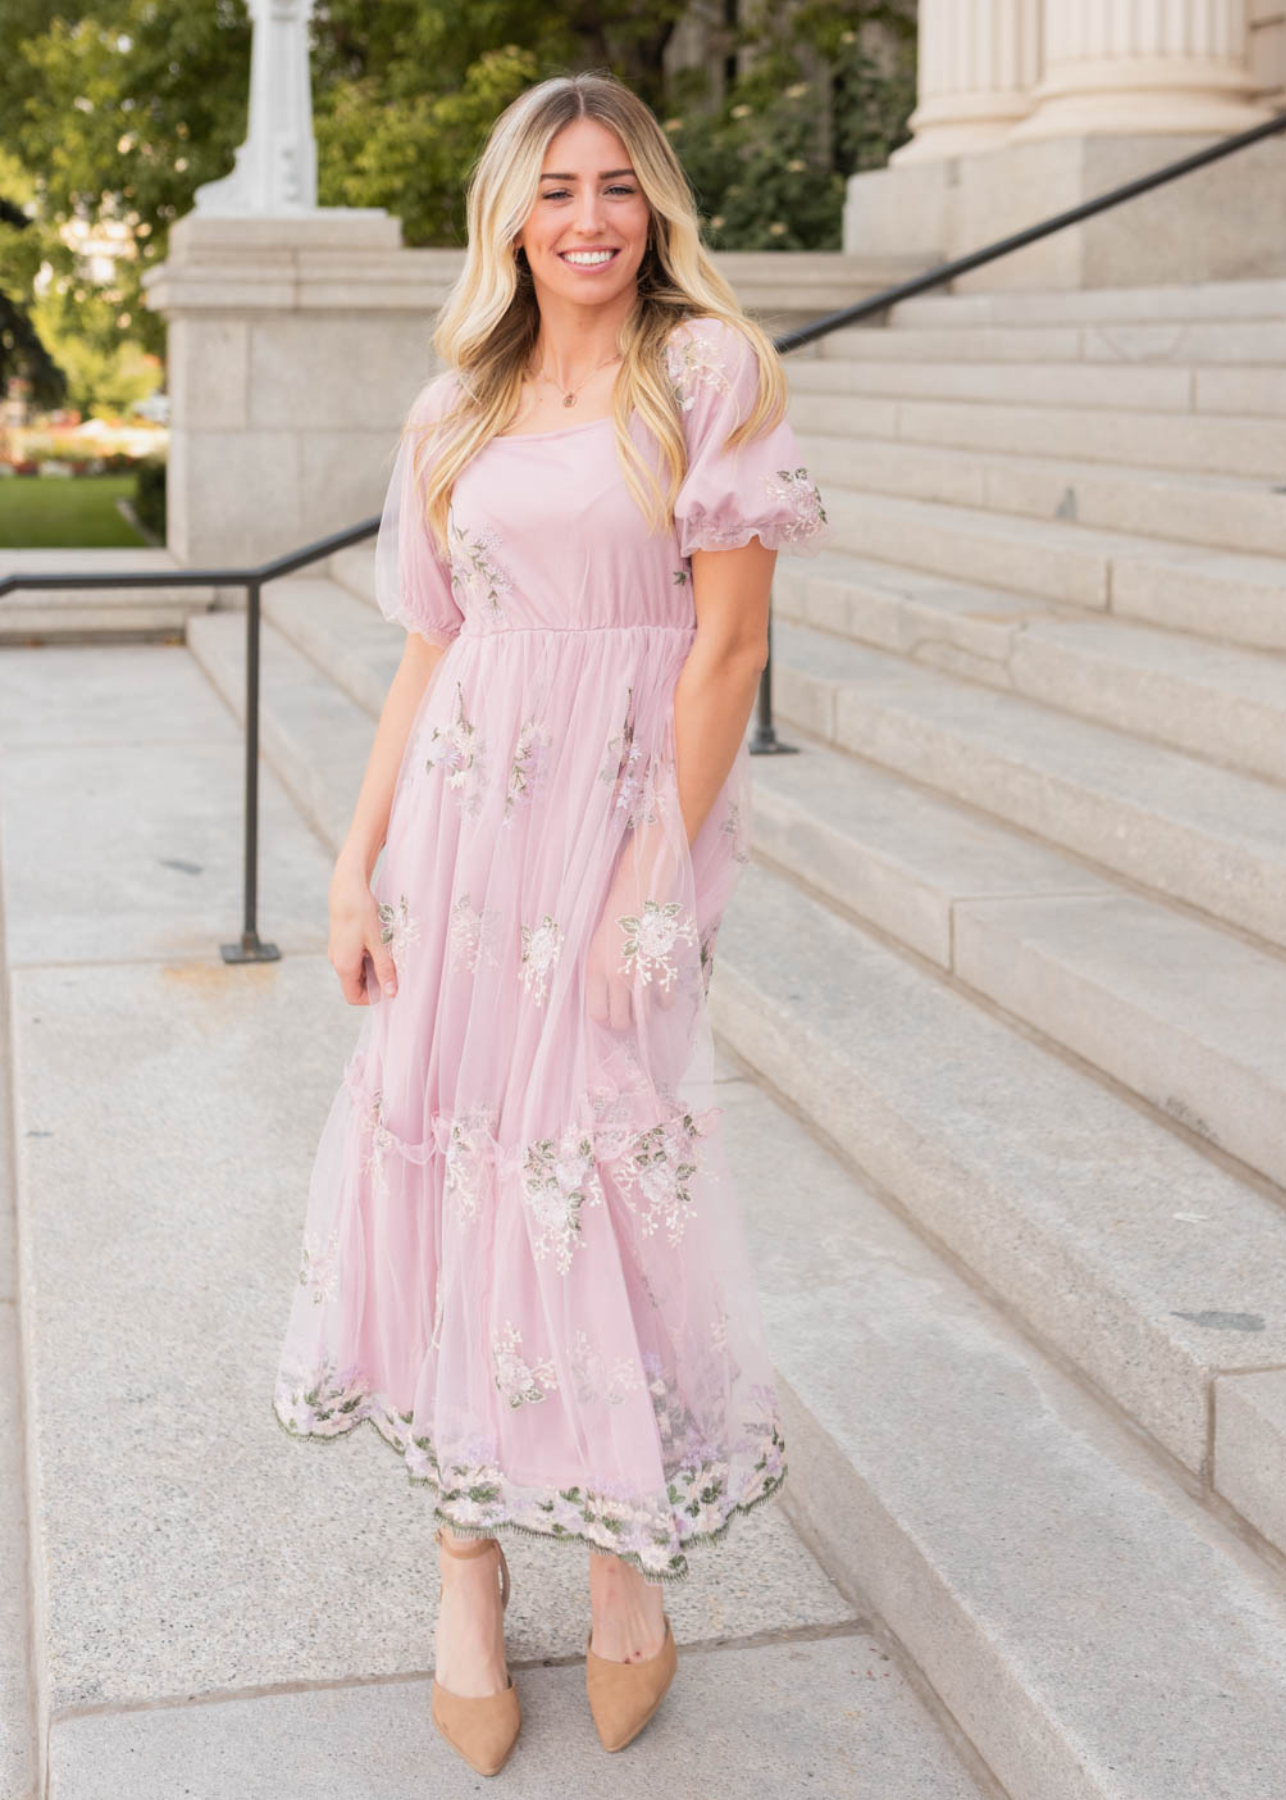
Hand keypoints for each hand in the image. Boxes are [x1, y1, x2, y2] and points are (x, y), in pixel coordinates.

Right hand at [328, 851, 396, 1005]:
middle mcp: (337, 961)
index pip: (354, 997)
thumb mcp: (378, 943)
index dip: (372, 997)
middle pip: (356, 984)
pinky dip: (367, 956)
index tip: (389, 986)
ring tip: (386, 951)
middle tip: (392, 967)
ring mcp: (338, 952)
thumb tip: (391, 993)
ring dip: (372, 967)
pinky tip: (378, 942)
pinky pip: (354, 958)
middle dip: (375, 981)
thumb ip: (385, 970)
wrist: (347, 889)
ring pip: (356, 971)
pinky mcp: (341, 942)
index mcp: (344, 966)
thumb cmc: (362, 914)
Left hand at [586, 821, 683, 1029]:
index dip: (606, 1019)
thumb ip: (598, 976)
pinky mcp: (661, 966)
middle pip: (621, 1021)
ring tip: (645, 1004)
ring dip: (646, 1014)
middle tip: (630, 1013)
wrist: (638, 893)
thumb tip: (604, 1007)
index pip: (597, 1015)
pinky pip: (665, 1000)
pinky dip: (665, 1001)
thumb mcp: (595, 947)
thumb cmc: (614, 920)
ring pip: (644, 1016)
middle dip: (626, 1021)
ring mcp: (640, 973)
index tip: (612, 1014)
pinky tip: (661, 994)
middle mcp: (615, 975)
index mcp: (594, 970)